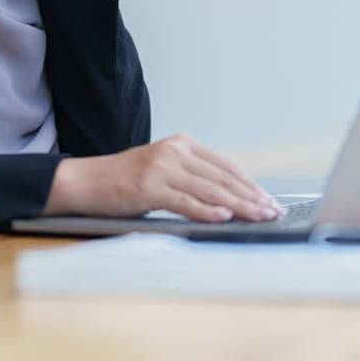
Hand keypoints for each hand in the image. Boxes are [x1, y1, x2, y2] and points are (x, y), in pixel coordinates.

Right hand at [41, 133, 283, 222]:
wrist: (87, 181)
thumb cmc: (126, 181)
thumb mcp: (163, 169)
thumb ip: (193, 177)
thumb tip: (230, 200)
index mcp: (182, 144)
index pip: (225, 164)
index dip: (250, 183)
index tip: (268, 199)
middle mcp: (175, 151)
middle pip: (222, 177)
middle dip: (251, 197)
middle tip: (272, 211)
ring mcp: (161, 168)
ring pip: (210, 190)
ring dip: (238, 206)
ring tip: (258, 217)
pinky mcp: (149, 187)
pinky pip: (185, 201)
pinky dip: (207, 210)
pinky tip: (224, 217)